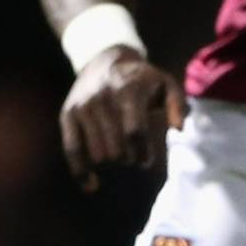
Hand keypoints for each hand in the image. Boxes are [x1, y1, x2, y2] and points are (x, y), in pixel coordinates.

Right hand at [60, 48, 183, 192]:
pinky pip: (72, 150)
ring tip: (118, 156)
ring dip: (110, 162)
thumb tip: (178, 130)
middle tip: (132, 156)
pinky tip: (91, 186)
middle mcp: (102, 97)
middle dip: (127, 159)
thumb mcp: (165, 83)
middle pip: (116, 147)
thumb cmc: (141, 80)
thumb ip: (177, 104)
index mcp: (127, 90)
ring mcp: (83, 106)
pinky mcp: (68, 114)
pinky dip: (80, 172)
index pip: (135, 131)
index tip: (146, 161)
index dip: (142, 152)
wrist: (103, 60)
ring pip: (97, 153)